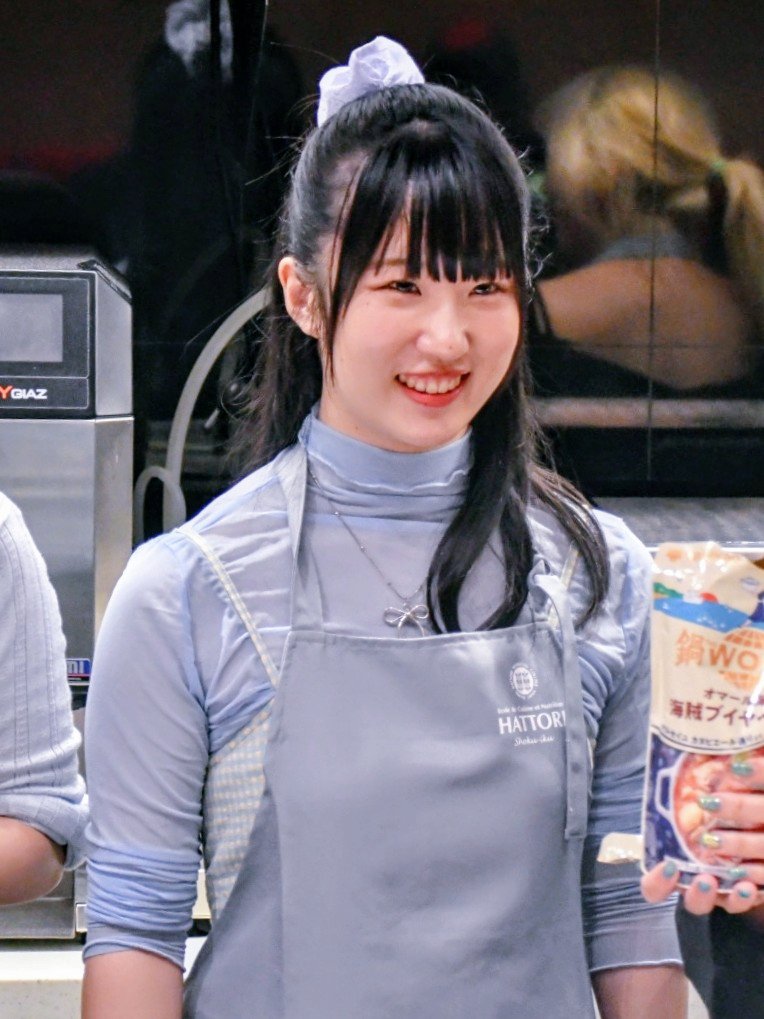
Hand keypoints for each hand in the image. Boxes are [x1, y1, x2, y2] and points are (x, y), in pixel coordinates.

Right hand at [642, 752, 763, 914]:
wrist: (743, 809)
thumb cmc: (718, 799)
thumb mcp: (699, 793)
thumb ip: (686, 787)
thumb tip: (677, 759)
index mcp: (674, 860)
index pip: (654, 885)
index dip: (657, 882)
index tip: (668, 866)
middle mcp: (695, 879)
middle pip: (688, 899)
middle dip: (695, 893)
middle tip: (706, 878)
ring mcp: (721, 888)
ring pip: (720, 904)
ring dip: (729, 898)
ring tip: (740, 883)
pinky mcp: (744, 888)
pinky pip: (743, 899)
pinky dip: (746, 894)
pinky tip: (752, 883)